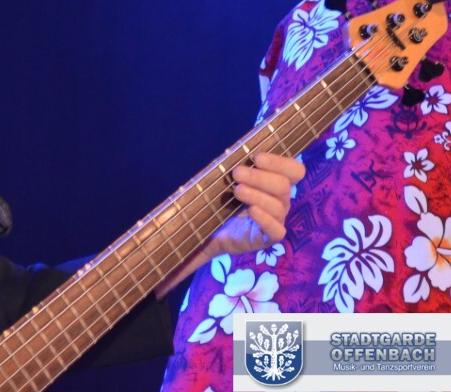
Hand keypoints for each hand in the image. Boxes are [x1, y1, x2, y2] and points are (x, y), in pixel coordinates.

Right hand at [155, 152, 303, 297]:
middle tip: (235, 183)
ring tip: (239, 168)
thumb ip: (183, 267)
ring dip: (263, 176)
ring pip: (285, 186)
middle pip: (281, 204)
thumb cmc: (213, 223)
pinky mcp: (284, 175)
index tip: (248, 211)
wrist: (225, 196)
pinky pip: (294, 170)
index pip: (275, 232)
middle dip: (259, 193)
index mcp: (258, 235)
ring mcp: (281, 195)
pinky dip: (280, 162)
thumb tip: (156, 294)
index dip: (267, 222)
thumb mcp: (200, 245)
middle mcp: (274, 216)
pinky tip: (258, 156)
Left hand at [209, 151, 304, 256]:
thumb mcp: (231, 181)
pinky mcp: (269, 237)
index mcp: (277, 182)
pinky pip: (276, 230)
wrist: (214, 229)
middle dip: (259, 177)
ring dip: (257, 195)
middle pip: (283, 186)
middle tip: (237, 173)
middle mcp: (281, 200)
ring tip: (237, 191)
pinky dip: (265, 219)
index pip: (295, 170)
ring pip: (277, 206)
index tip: (256, 158)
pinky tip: (251, 211)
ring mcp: (277, 219)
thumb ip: (239, 168)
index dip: (279, 163)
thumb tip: (235, 153)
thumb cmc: (225, 199)